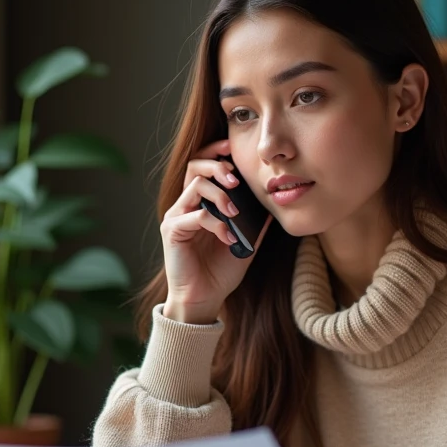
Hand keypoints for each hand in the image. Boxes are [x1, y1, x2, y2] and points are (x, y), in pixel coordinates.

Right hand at [160, 139, 269, 324]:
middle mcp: (185, 205)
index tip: (233, 147)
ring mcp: (176, 217)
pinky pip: (194, 215)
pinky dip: (216, 223)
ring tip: (235, 212)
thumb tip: (274, 198)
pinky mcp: (172, 232)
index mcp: (200, 202)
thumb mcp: (246, 240)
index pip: (203, 166)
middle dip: (217, 166)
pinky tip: (228, 238)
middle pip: (194, 167)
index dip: (216, 152)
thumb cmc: (221, 270)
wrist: (205, 298)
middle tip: (235, 177)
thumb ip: (255, 219)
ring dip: (219, 194)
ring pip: (195, 186)